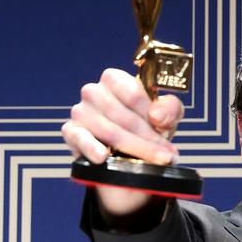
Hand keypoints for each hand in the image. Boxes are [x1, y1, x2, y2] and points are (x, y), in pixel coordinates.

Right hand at [62, 68, 184, 215]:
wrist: (130, 151)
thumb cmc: (147, 125)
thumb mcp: (166, 114)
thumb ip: (170, 108)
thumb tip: (158, 116)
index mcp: (115, 80)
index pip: (132, 93)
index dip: (151, 114)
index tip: (165, 131)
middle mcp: (94, 92)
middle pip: (124, 116)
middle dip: (148, 138)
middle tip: (167, 155)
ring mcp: (80, 112)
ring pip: (109, 131)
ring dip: (135, 148)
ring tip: (154, 161)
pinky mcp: (71, 132)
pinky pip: (80, 139)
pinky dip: (92, 148)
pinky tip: (102, 157)